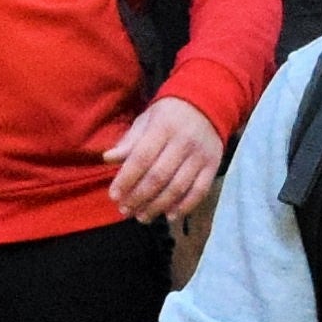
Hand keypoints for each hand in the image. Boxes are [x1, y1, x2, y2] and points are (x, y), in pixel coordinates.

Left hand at [103, 96, 226, 225]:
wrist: (207, 104)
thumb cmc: (169, 115)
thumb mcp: (146, 120)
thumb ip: (129, 141)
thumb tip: (108, 159)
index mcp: (163, 127)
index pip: (141, 158)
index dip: (126, 179)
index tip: (114, 196)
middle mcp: (183, 142)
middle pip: (158, 176)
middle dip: (139, 197)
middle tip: (125, 210)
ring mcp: (200, 156)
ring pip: (178, 187)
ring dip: (158, 206)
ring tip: (142, 217)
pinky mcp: (213, 166)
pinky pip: (199, 191)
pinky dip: (185, 206)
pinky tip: (169, 215)